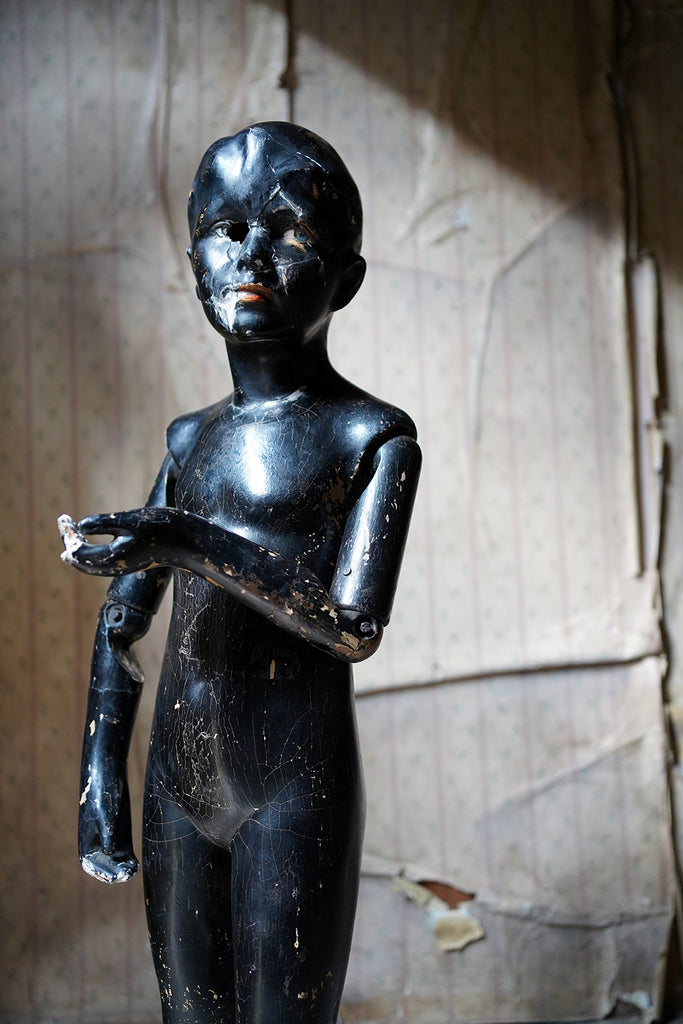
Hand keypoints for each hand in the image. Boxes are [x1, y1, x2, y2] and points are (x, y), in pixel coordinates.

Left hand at [58, 509, 172, 575]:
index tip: (64, 518)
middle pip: (81, 562)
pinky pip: (101, 563)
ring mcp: (122, 566)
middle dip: (69, 544)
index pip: (78, 552)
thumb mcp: (131, 520)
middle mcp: (115, 567)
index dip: (67, 536)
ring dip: (78, 550)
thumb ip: (104, 523)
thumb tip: (80, 525)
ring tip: (70, 534)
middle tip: (64, 523)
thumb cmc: (162, 529)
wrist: (188, 542)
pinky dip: (89, 553)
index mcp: (113, 557)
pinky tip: (89, 540)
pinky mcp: (129, 563)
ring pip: (90, 565)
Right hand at [78, 775, 138, 884]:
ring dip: (123, 867)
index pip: (91, 864)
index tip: (115, 877)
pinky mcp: (121, 831)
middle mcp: (97, 841)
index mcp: (86, 838)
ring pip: (116, 860)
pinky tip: (136, 864)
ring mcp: (110, 837)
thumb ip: (107, 832)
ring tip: (133, 871)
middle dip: (115, 872)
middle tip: (128, 874)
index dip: (102, 873)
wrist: (109, 771)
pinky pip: (124, 850)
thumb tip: (109, 851)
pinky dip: (128, 859)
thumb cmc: (103, 790)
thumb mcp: (105, 813)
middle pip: (105, 865)